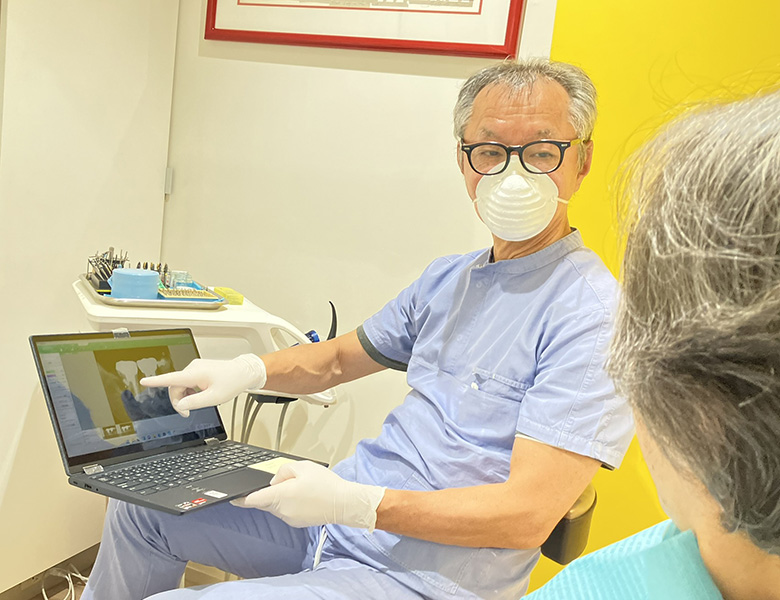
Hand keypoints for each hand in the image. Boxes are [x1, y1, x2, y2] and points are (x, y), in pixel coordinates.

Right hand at [140, 354, 266, 416]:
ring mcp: (196, 368)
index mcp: (195, 373)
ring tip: (200, 401)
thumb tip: (180, 405)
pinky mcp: (199, 370)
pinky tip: (201, 394)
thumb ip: (195, 402)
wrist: (244, 372)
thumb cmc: (232, 381)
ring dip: (186, 396)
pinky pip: (188, 382)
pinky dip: (191, 391)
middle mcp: (193, 368)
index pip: (172, 378)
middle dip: (178, 400)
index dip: (156, 381)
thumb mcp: (214, 397)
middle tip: (187, 412)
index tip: (144, 381)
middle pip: (176, 386)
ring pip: (181, 385)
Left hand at [231, 460, 385, 530]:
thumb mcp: (303, 466)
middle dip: (267, 491)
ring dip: (279, 497)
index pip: (252, 499)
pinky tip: (303, 496)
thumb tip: (275, 480)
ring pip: (275, 506)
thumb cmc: (326, 484)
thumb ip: (283, 471)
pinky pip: (285, 511)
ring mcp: (289, 518)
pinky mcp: (296, 522)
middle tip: (284, 480)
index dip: (239, 498)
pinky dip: (288, 503)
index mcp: (280, 495)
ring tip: (300, 487)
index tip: (231, 497)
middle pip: (264, 501)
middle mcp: (281, 510)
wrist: (343, 503)